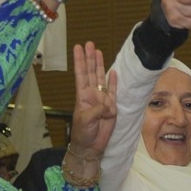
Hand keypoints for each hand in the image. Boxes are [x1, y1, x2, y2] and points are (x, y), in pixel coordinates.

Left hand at [69, 41, 116, 157]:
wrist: (91, 147)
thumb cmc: (83, 133)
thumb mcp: (86, 120)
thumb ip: (97, 109)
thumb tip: (109, 105)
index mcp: (82, 96)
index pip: (81, 74)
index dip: (80, 61)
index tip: (77, 48)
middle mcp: (92, 95)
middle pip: (91, 72)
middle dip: (90, 58)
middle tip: (88, 43)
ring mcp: (102, 100)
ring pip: (101, 78)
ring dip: (100, 65)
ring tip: (98, 51)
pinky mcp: (112, 107)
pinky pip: (113, 91)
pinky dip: (113, 82)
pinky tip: (113, 72)